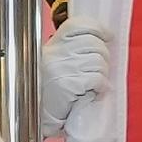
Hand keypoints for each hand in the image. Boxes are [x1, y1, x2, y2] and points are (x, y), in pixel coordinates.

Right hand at [36, 22, 115, 136]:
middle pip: (94, 44)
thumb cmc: (48, 90)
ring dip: (102, 74)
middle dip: (103, 56)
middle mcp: (55, 54)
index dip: (97, 29)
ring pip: (99, 61)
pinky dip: (100, 87)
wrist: (35, 116)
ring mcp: (61, 68)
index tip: (106, 36)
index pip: (78, 25)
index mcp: (52, 45)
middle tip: (98, 69)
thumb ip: (72, 49)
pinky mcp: (68, 85)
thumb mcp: (56, 63)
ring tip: (93, 84)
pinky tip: (93, 92)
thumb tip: (102, 39)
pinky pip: (97, 78)